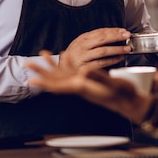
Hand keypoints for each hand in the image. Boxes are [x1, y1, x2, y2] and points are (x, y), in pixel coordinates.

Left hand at [27, 52, 151, 122]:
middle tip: (27, 64)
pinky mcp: (88, 80)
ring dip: (50, 67)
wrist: (130, 101)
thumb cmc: (123, 94)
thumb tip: (84, 71)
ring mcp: (83, 84)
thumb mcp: (112, 85)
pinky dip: (64, 65)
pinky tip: (62, 59)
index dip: (44, 83)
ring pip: (61, 75)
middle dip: (41, 73)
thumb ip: (98, 77)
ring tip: (41, 55)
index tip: (31, 80)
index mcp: (82, 87)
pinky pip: (71, 72)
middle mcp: (79, 86)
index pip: (58, 86)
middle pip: (55, 80)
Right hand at [58, 28, 131, 70]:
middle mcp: (83, 46)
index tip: (124, 31)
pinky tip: (119, 58)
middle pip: (102, 39)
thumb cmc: (76, 55)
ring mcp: (84, 57)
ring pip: (103, 51)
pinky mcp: (85, 68)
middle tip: (127, 36)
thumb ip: (95, 38)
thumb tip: (114, 34)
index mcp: (83, 38)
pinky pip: (101, 63)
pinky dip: (111, 60)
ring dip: (116, 49)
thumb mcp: (83, 43)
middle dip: (116, 37)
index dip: (113, 31)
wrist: (63, 68)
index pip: (100, 32)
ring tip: (126, 49)